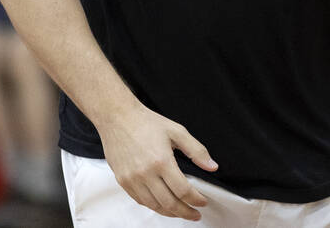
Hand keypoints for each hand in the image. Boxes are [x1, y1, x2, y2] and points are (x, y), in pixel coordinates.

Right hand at [99, 103, 217, 221]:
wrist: (117, 116)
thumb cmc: (146, 122)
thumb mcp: (176, 131)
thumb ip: (197, 150)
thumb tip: (212, 166)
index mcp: (161, 160)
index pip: (183, 190)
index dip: (196, 200)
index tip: (202, 202)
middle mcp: (145, 173)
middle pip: (170, 203)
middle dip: (186, 212)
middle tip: (195, 214)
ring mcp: (132, 179)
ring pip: (154, 206)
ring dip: (171, 212)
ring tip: (181, 211)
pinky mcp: (122, 180)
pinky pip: (140, 200)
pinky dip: (154, 205)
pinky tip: (162, 203)